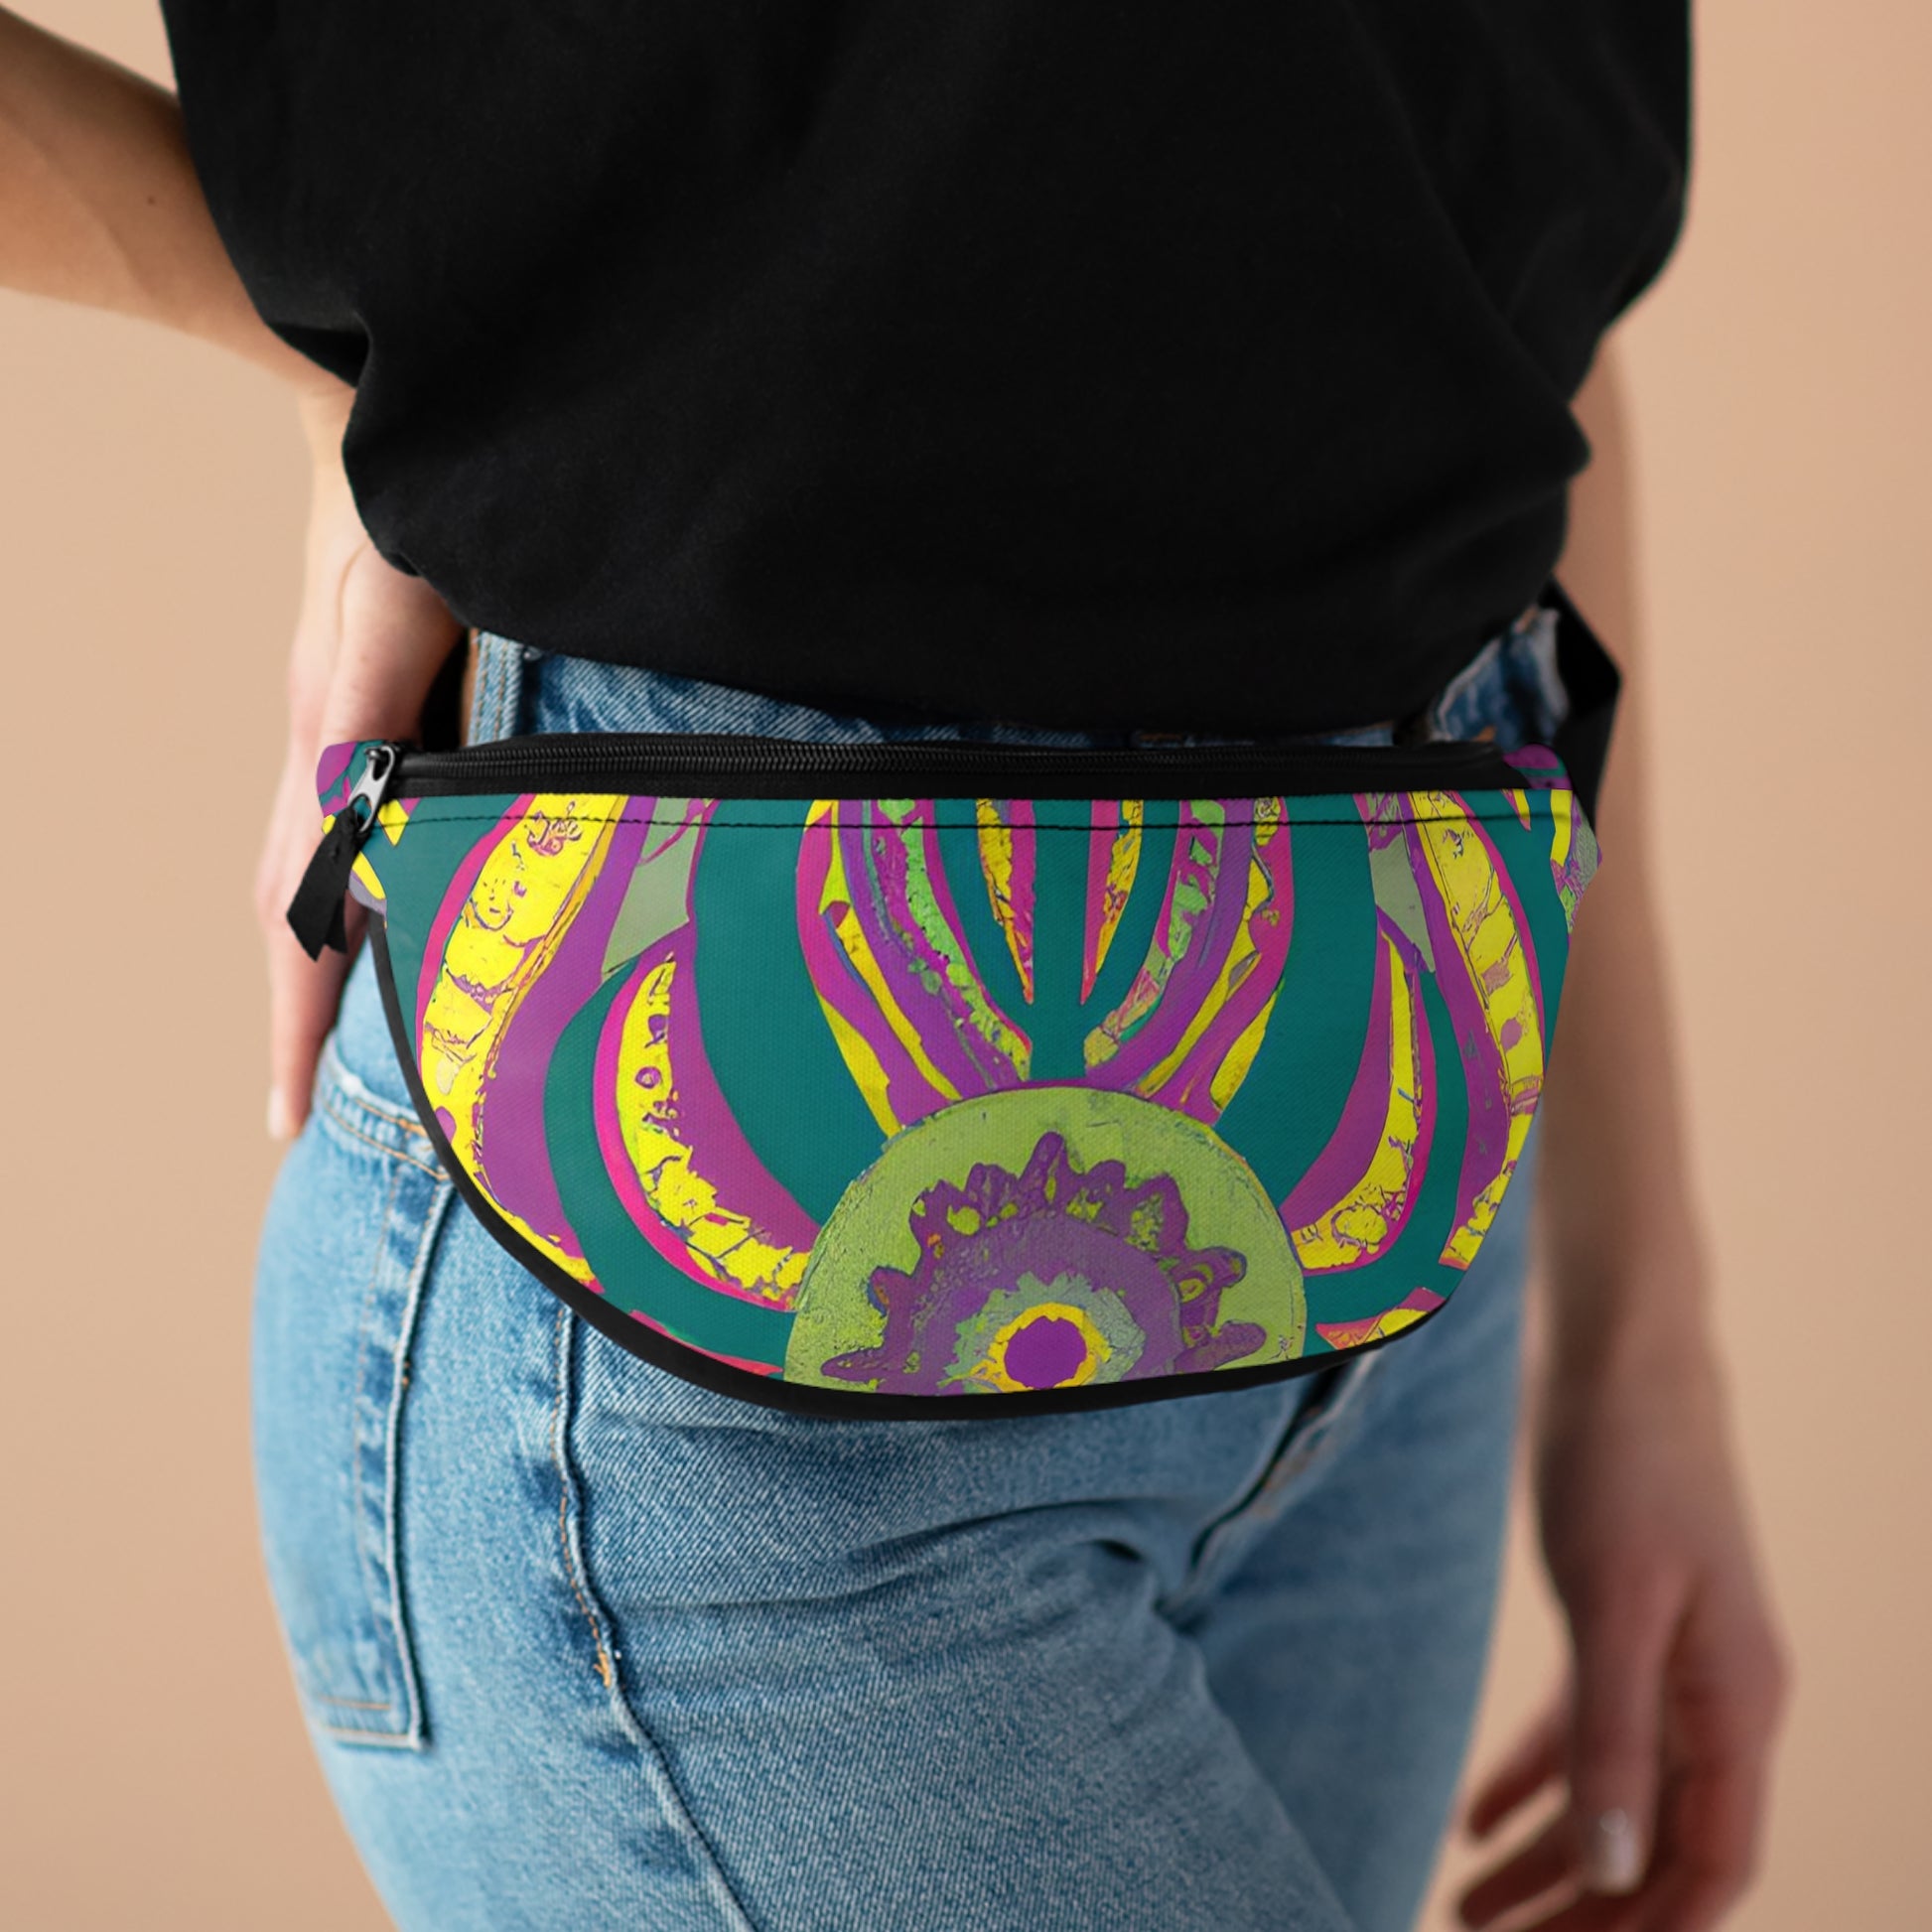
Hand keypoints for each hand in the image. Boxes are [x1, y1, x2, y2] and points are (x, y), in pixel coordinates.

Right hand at [256, 384, 464, 1138]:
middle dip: (298, 1019)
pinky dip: (351, 894)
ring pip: (313, 875)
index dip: (297, 1021)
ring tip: (335, 1050)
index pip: (298, 914)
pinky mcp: (371, 705)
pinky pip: (348, 825)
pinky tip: (385, 916)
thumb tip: (350, 824)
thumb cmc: (397, 497)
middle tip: (303, 1118)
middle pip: (291, 913)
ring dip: (320, 966)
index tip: (287, 1120)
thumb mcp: (393, 601)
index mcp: (329, 747)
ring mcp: (343, 729)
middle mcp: (326, 751)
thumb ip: (371, 706)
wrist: (372, 405)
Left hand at [1456, 1315, 1789, 1930]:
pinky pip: (1584, 1731)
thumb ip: (1614, 1734)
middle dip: (1582, 1913)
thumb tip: (1616, 1874)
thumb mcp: (1614, 1601)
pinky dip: (1533, 1781)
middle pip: (1657, 1845)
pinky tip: (1473, 1822)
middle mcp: (1715, 1695)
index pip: (1712, 1864)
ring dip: (1546, 1862)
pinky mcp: (1621, 1621)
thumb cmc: (1626, 1461)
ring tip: (1461, 1909)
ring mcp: (1671, 1659)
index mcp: (1738, 1702)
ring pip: (1616, 1796)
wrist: (1619, 1349)